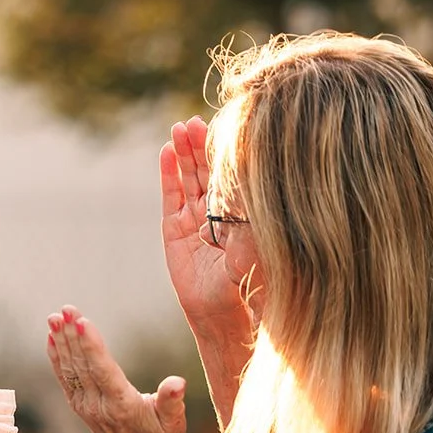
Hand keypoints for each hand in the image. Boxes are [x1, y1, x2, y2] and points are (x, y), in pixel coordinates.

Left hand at [47, 306, 187, 432]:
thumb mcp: (174, 421)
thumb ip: (172, 400)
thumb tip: (177, 383)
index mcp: (121, 403)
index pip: (102, 370)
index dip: (91, 345)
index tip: (81, 321)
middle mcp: (98, 404)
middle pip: (81, 364)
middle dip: (71, 335)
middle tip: (64, 309)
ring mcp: (85, 405)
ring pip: (70, 368)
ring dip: (61, 341)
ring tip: (54, 316)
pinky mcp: (79, 405)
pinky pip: (64, 377)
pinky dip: (56, 357)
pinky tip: (52, 337)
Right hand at [161, 117, 247, 329]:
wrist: (219, 310)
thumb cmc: (247, 283)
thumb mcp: (259, 249)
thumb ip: (256, 225)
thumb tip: (265, 195)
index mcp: (239, 212)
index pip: (231, 174)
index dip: (226, 151)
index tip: (227, 126)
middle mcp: (216, 211)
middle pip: (207, 170)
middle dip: (201, 145)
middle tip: (196, 121)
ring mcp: (193, 218)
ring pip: (188, 178)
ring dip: (184, 152)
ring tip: (179, 128)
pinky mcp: (173, 228)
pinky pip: (171, 195)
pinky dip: (168, 173)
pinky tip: (167, 151)